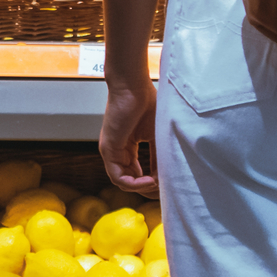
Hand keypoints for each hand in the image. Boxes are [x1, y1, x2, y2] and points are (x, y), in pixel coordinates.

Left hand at [101, 74, 158, 197]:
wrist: (133, 87)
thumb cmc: (147, 104)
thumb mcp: (157, 136)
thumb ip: (160, 157)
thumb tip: (169, 178)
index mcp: (128, 148)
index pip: (137, 175)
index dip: (153, 184)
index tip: (168, 184)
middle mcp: (117, 152)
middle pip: (130, 182)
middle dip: (148, 190)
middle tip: (165, 190)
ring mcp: (111, 151)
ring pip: (123, 183)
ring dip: (142, 188)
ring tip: (158, 184)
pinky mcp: (108, 149)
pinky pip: (117, 177)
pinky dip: (134, 184)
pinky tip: (150, 180)